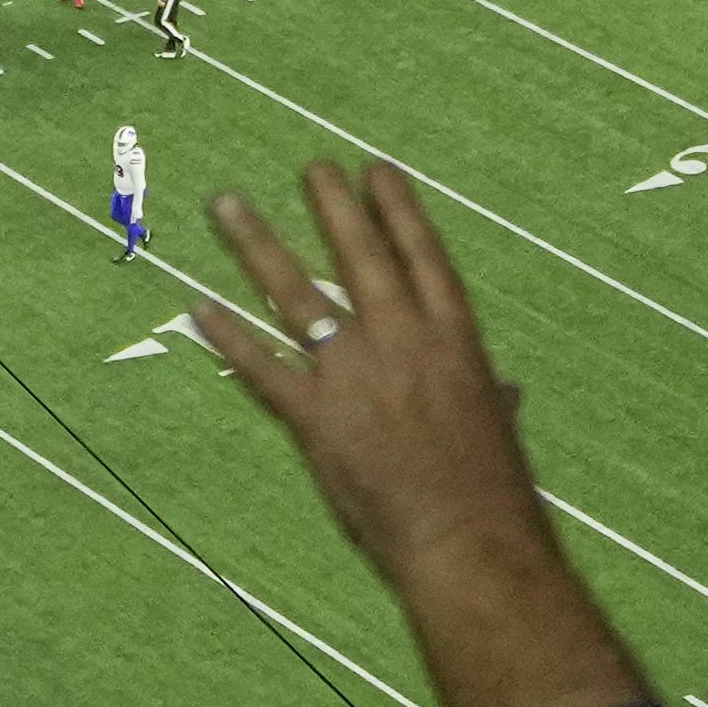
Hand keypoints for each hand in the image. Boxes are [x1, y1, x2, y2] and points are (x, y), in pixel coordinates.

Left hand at [195, 160, 647, 706]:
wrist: (469, 539)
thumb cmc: (494, 492)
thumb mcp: (497, 429)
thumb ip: (493, 398)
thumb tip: (509, 391)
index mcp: (454, 338)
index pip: (421, 254)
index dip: (397, 208)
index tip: (377, 170)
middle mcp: (401, 339)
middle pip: (358, 255)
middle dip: (331, 206)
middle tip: (310, 166)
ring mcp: (354, 374)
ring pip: (296, 293)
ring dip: (256, 244)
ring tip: (228, 204)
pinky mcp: (316, 418)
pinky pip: (261, 367)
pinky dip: (227, 337)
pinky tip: (198, 308)